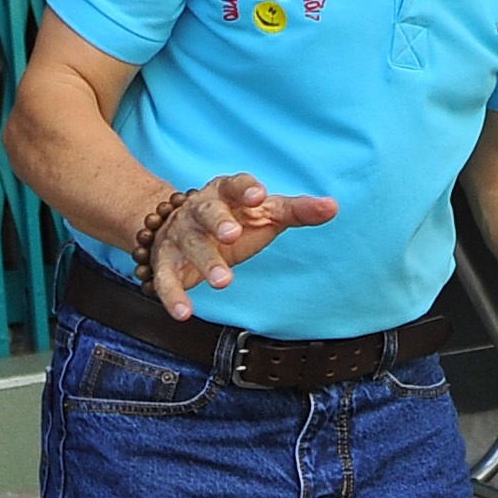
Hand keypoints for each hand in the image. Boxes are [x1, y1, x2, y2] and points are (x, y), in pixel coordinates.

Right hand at [143, 174, 340, 316]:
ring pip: (190, 245)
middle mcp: (198, 210)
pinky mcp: (165, 262)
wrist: (176, 227)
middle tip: (232, 234)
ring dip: (205, 262)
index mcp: (225, 192)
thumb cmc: (234, 218)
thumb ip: (297, 211)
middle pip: (206, 211)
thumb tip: (333, 206)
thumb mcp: (265, 212)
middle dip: (218, 221)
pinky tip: (184, 312)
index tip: (258, 195)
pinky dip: (172, 295)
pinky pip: (165, 278)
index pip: (234, 184)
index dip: (245, 189)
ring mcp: (179, 235)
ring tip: (223, 282)